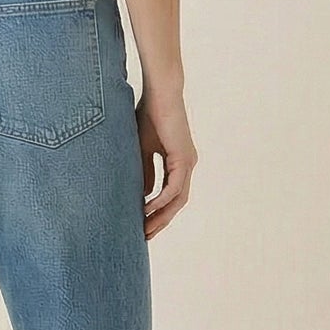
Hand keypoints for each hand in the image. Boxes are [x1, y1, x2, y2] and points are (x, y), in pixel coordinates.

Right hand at [136, 86, 196, 240]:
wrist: (160, 93)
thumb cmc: (149, 115)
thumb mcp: (142, 149)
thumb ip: (144, 171)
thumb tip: (143, 195)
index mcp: (179, 162)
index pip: (171, 195)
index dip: (158, 212)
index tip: (142, 225)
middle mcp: (187, 165)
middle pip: (177, 203)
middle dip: (161, 221)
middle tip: (144, 236)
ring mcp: (188, 162)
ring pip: (178, 199)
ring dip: (162, 216)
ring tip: (144, 229)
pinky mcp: (183, 158)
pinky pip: (174, 187)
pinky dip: (161, 200)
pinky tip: (146, 208)